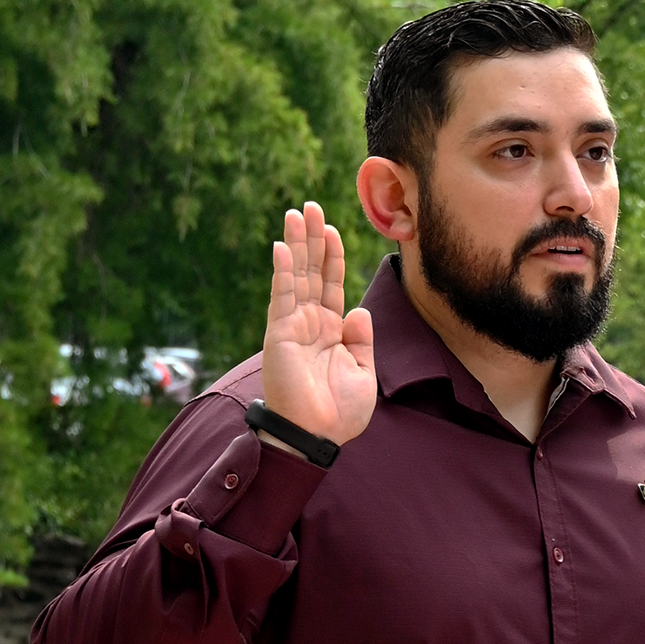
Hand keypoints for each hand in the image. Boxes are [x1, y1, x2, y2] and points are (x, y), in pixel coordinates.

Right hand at [261, 202, 376, 446]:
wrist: (317, 436)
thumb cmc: (339, 413)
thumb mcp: (364, 373)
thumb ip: (362, 341)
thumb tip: (359, 310)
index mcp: (331, 331)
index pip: (331, 284)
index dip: (332, 256)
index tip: (333, 229)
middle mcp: (310, 323)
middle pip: (312, 272)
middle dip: (313, 239)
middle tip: (311, 206)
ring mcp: (293, 327)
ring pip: (296, 277)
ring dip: (296, 244)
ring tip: (296, 214)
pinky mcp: (280, 335)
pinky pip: (282, 297)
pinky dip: (284, 272)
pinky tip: (283, 248)